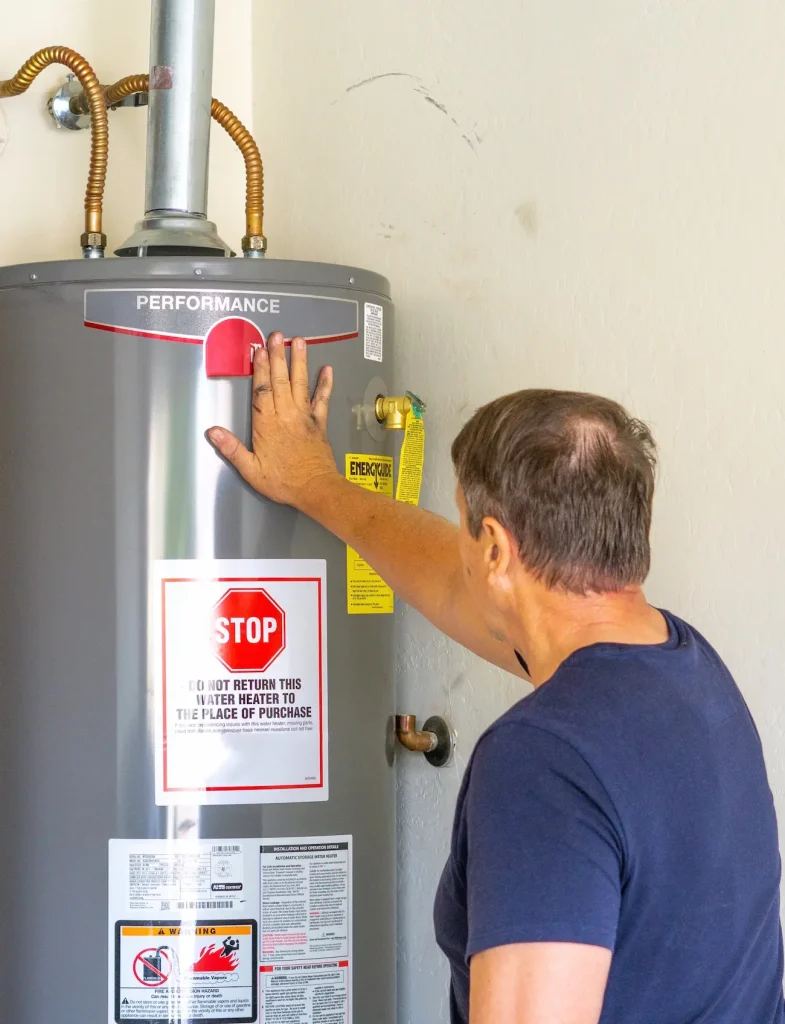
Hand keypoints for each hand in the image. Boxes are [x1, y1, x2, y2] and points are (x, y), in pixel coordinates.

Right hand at [207, 331, 337, 507]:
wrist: (315, 489)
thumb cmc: (282, 482)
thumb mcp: (251, 470)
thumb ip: (232, 449)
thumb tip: (213, 432)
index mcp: (267, 425)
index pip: (262, 391)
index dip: (260, 370)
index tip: (259, 350)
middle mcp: (285, 415)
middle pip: (280, 380)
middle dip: (278, 356)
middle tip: (276, 335)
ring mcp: (304, 417)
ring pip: (300, 384)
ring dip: (299, 362)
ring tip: (299, 341)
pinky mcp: (319, 423)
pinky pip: (322, 399)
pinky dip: (325, 384)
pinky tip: (327, 369)